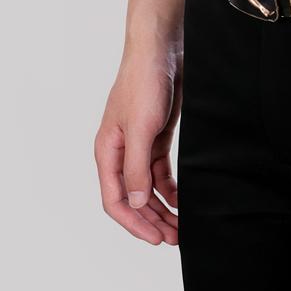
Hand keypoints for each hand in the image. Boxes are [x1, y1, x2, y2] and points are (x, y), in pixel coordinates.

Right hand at [94, 41, 181, 244]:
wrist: (162, 50)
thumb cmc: (145, 84)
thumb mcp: (141, 128)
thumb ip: (137, 167)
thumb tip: (135, 204)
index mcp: (107, 152)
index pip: (116, 200)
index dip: (134, 223)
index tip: (156, 239)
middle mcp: (121, 152)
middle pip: (133, 198)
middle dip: (153, 220)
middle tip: (176, 238)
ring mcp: (139, 145)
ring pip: (148, 187)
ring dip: (163, 207)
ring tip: (181, 225)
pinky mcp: (157, 136)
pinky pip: (160, 171)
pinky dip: (170, 187)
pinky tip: (183, 199)